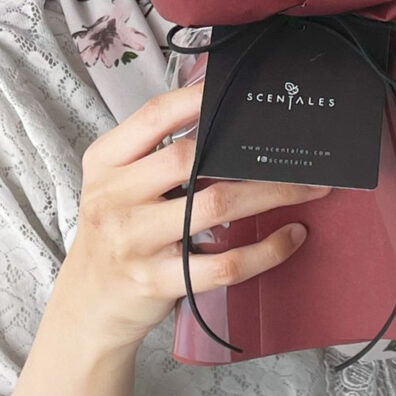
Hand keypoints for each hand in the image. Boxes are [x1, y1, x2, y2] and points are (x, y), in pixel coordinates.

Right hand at [56, 79, 332, 353]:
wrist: (87, 306)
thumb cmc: (114, 233)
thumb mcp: (115, 184)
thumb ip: (154, 152)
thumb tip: (221, 114)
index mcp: (106, 163)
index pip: (153, 116)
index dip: (196, 98)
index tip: (237, 89)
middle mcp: (115, 197)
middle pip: (190, 158)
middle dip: (250, 152)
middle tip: (294, 149)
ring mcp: (137, 241)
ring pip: (216, 204)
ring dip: (271, 193)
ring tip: (308, 187)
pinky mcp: (160, 281)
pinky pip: (225, 263)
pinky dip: (267, 249)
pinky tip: (292, 236)